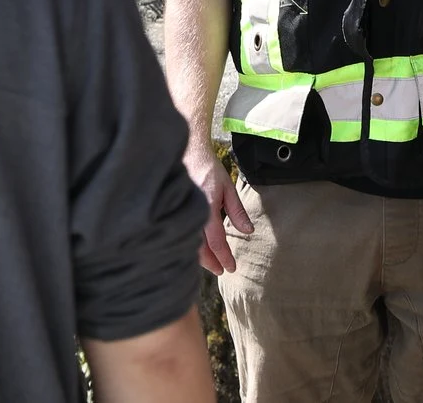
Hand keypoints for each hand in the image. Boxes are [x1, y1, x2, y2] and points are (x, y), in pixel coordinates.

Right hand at [187, 147, 251, 273]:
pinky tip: (196, 248)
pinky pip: (182, 234)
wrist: (188, 151)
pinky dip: (191, 245)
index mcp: (207, 209)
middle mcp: (192, 214)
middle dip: (211, 263)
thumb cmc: (209, 167)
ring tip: (211, 263)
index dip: (224, 257)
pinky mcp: (174, 211)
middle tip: (221, 270)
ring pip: (189, 243)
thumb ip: (237, 211)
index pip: (217, 242)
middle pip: (200, 249)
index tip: (231, 268)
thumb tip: (248, 231)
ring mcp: (180, 213)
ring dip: (200, 257)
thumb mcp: (228, 187)